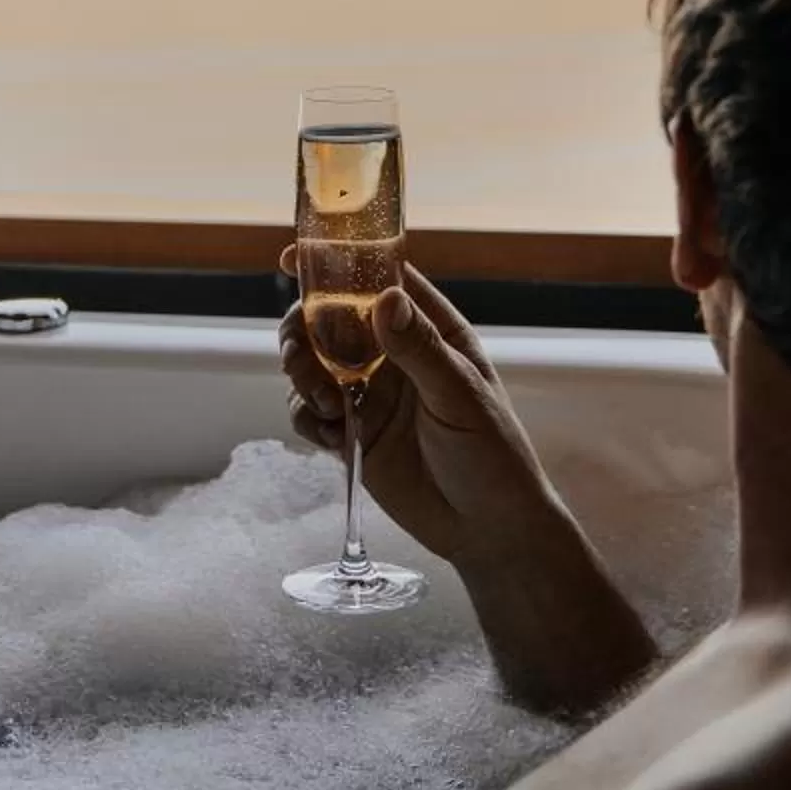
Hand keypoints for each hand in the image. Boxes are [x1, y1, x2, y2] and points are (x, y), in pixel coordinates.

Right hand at [279, 257, 560, 563]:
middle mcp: (396, 356)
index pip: (382, 281)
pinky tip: (329, 434)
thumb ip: (421, 351)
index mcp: (432, 332)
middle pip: (332, 319)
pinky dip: (305, 415)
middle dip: (305, 327)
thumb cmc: (494, 456)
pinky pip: (310, 411)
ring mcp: (372, 394)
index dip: (339, 264)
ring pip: (313, 362)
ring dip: (301, 372)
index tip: (296, 259)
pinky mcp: (353, 434)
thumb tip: (384, 300)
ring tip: (323, 399)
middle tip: (301, 351)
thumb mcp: (461, 398)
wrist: (488, 530)